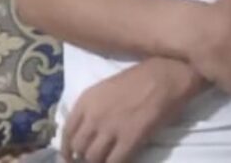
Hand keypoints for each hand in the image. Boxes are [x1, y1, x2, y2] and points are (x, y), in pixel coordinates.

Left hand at [61, 57, 201, 162]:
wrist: (164, 76)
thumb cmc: (138, 78)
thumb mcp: (105, 89)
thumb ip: (92, 109)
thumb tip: (86, 133)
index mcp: (86, 100)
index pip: (67, 132)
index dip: (67, 149)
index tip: (71, 157)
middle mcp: (93, 116)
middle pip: (78, 149)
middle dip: (83, 157)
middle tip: (92, 159)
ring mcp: (111, 129)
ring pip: (93, 159)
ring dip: (98, 162)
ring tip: (106, 159)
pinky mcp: (129, 140)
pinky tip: (120, 160)